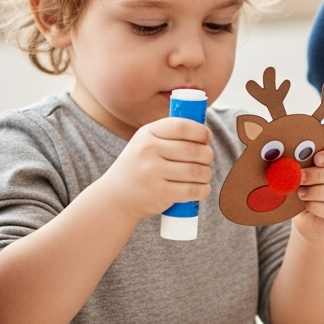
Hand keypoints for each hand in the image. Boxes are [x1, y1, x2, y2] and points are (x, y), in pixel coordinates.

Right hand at [97, 117, 212, 221]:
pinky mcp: (161, 193)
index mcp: (147, 134)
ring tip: (204, 174)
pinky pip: (193, 190)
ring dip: (206, 173)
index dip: (201, 131)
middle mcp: (149, 151)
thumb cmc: (139, 166)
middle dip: (207, 155)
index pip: (181, 126)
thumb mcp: (145, 143)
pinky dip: (203, 190)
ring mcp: (153, 172)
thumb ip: (169, 135)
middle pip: (194, 150)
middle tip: (206, 160)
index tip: (207, 138)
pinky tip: (202, 188)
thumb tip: (204, 132)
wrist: (115, 197)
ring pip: (197, 171)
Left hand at [291, 146, 323, 240]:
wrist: (309, 218)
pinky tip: (307, 205)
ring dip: (317, 192)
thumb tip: (298, 158)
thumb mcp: (311, 173)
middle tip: (301, 177)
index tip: (316, 159)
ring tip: (301, 192)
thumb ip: (310, 164)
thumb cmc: (311, 189)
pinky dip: (317, 206)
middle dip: (319, 175)